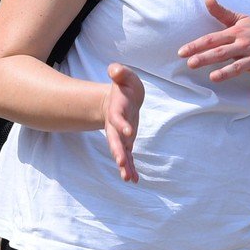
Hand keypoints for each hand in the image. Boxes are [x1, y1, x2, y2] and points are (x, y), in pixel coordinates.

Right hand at [103, 64, 143, 182]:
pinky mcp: (127, 142)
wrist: (119, 98)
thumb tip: (114, 70)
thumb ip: (119, 72)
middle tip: (121, 163)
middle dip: (118, 151)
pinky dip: (130, 168)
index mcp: (116, 110)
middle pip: (115, 140)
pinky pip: (128, 157)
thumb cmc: (123, 86)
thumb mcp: (123, 76)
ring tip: (128, 178)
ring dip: (124, 165)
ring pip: (121, 152)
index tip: (129, 132)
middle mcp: (116, 126)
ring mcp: (120, 136)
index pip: (118, 118)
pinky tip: (134, 180)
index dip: (122, 124)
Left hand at [177, 0, 249, 104]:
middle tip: (190, 63)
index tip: (181, 52)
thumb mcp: (240, 19)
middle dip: (206, 58)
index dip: (196, 45)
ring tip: (213, 77)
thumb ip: (221, 12)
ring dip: (227, 72)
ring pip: (239, 66)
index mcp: (236, 33)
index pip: (213, 39)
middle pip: (222, 52)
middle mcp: (245, 45)